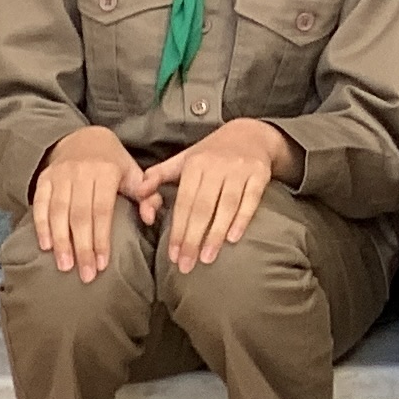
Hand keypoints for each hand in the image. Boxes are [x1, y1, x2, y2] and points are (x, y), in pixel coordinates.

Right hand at [30, 125, 150, 279]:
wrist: (83, 139)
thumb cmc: (112, 164)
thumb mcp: (133, 173)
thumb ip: (146, 195)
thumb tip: (150, 217)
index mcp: (106, 171)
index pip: (102, 211)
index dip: (101, 239)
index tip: (102, 264)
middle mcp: (81, 171)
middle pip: (80, 215)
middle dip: (82, 247)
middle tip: (86, 275)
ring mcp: (60, 175)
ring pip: (58, 212)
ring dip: (61, 242)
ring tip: (65, 266)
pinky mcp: (44, 179)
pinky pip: (40, 205)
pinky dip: (41, 226)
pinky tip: (46, 246)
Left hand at [134, 116, 297, 270]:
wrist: (251, 133)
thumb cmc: (212, 153)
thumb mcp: (184, 159)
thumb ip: (159, 175)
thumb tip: (138, 191)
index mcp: (196, 164)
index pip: (184, 202)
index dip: (178, 230)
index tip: (173, 255)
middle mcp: (217, 165)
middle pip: (203, 207)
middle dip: (193, 239)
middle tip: (186, 265)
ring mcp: (240, 169)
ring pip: (226, 206)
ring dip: (216, 234)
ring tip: (207, 258)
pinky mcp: (260, 174)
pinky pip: (250, 199)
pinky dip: (242, 219)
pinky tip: (233, 238)